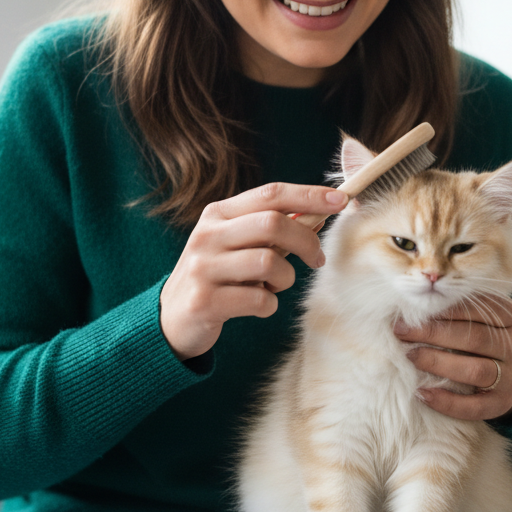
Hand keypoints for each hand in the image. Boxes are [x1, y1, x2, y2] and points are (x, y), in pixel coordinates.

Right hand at [160, 182, 348, 360]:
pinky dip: (269, 304)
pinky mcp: (204, 302)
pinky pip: (259, 300)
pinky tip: (257, 304)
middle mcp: (207, 235)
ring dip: (285, 278)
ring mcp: (203, 268)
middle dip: (306, 241)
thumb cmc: (217, 275)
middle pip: (273, 223)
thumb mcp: (236, 243)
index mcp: (217, 214)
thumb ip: (270, 228)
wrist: (171, 318)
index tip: (340, 199)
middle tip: (318, 259)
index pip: (270, 194)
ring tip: (275, 285)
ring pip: (269, 262)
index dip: (308, 195)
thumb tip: (319, 213)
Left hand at [393, 294, 511, 420]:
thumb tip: (413, 303)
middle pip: (473, 338)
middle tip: (402, 331)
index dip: (442, 309)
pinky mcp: (502, 403)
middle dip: (433, 333)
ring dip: (438, 363)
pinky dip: (446, 401)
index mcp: (511, 316)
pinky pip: (474, 406)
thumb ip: (458, 308)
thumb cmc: (484, 340)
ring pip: (475, 370)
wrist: (511, 378)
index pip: (476, 308)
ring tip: (411, 356)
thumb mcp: (481, 318)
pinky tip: (422, 393)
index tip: (411, 310)